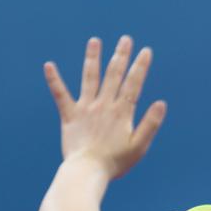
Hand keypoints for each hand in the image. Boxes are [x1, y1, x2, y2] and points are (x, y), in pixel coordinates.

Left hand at [44, 35, 165, 178]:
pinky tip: (48, 65)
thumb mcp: (140, 146)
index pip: (133, 84)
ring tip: (94, 41)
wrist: (87, 171)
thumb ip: (151, 124)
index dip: (140, 66)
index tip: (146, 51)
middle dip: (121, 56)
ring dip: (93, 58)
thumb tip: (161, 103)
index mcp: (122, 112)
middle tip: (126, 39)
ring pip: (90, 78)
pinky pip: (60, 94)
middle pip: (114, 75)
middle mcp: (104, 105)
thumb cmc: (115, 162)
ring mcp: (85, 109)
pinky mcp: (69, 116)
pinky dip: (54, 80)